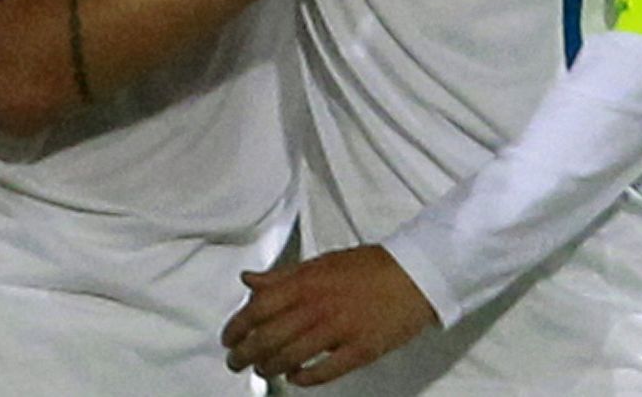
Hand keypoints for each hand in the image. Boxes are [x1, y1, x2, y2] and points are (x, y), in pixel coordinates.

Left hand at [222, 245, 438, 385]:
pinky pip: (326, 371)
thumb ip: (282, 276)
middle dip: (247, 353)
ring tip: (262, 371)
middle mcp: (317, 306)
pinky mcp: (360, 350)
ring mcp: (339, 330)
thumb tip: (249, 280)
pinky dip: (306, 378)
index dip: (237, 326)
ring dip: (271, 367)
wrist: (413, 274)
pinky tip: (296, 379)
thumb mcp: (320, 262)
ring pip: (293, 356)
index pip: (259, 308)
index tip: (227, 339)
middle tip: (236, 362)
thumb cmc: (366, 267)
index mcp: (305, 282)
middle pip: (270, 336)